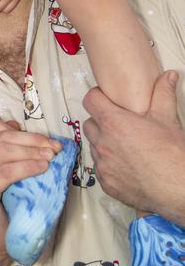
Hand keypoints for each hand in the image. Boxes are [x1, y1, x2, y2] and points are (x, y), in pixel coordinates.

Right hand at [0, 117, 59, 259]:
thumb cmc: (2, 204)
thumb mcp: (4, 171)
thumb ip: (8, 149)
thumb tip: (18, 125)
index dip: (20, 130)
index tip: (44, 139)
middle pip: (0, 137)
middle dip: (31, 140)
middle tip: (54, 148)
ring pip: (2, 152)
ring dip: (31, 152)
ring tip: (51, 158)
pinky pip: (5, 173)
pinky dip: (27, 167)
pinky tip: (42, 169)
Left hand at [83, 71, 184, 220]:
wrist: (177, 189)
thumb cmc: (172, 155)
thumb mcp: (168, 120)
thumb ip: (163, 94)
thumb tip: (167, 77)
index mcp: (114, 124)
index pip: (90, 100)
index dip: (97, 97)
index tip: (105, 99)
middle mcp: (103, 143)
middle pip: (89, 124)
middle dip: (100, 121)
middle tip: (118, 123)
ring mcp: (102, 165)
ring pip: (93, 147)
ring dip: (103, 143)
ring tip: (124, 145)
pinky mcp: (106, 183)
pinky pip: (99, 168)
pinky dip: (108, 164)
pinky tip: (126, 164)